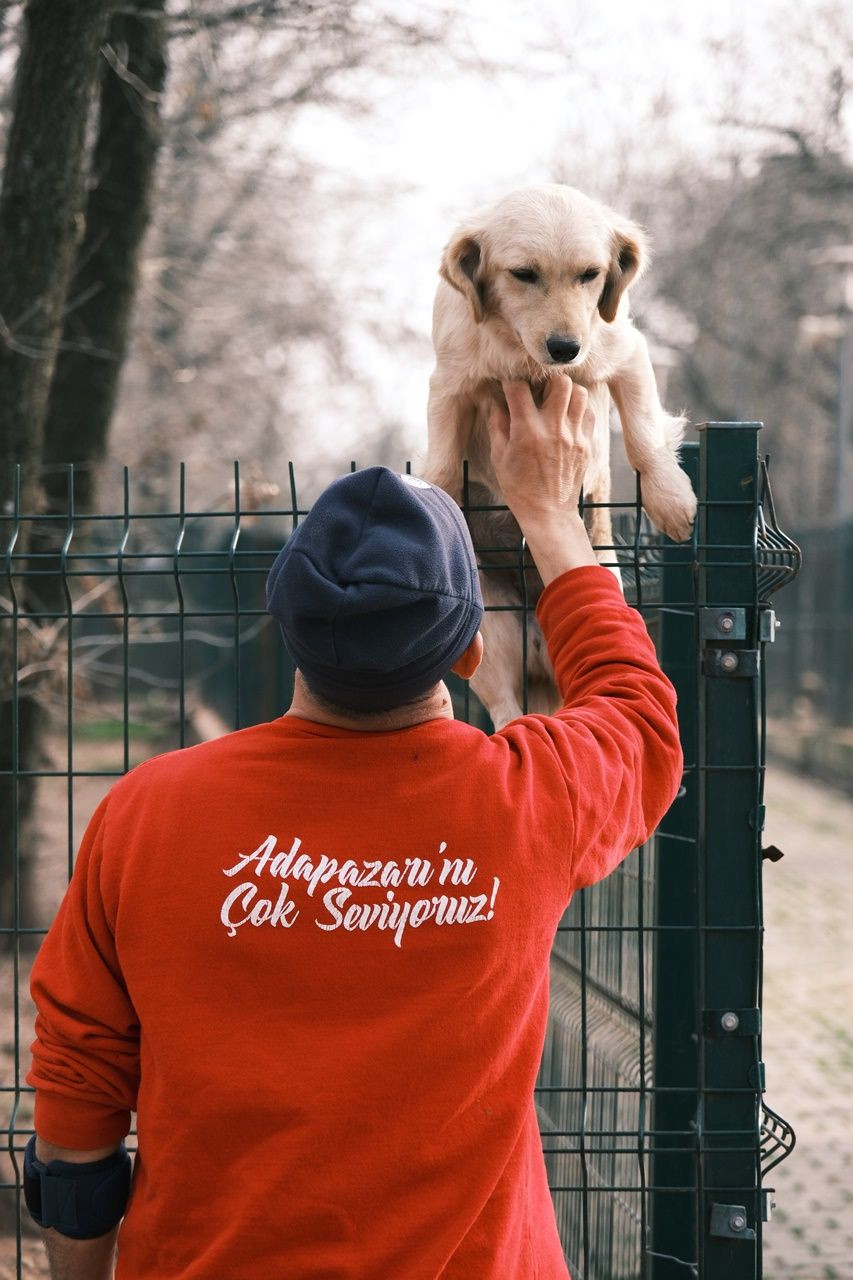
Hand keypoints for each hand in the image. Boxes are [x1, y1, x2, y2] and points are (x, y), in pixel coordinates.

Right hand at [488, 376, 594, 521]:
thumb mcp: (500, 457)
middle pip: (559, 381)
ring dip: (566, 392)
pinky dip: (578, 410)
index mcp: (527, 431)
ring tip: (555, 403)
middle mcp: (553, 429)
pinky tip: (566, 419)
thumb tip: (497, 401)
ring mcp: (574, 436)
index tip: (510, 388)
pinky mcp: (586, 444)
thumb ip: (498, 424)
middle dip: (546, 381)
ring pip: (579, 392)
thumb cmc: (519, 488)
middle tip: (539, 392)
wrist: (548, 514)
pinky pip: (588, 413)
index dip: (512, 383)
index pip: (519, 388)